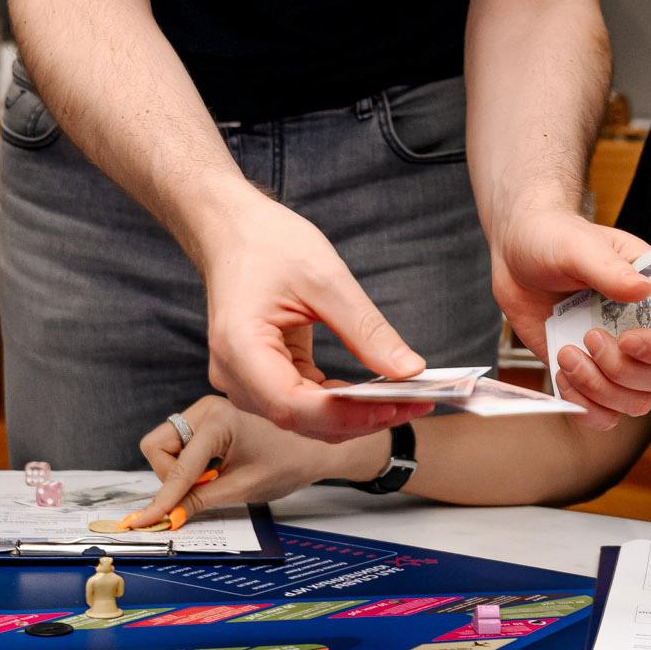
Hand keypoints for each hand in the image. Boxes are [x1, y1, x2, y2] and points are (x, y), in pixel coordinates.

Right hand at [126, 394, 385, 526]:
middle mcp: (207, 407)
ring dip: (179, 467)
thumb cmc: (290, 462)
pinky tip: (216, 468)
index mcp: (218, 420)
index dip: (162, 499)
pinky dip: (188, 460)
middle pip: (157, 445)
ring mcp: (207, 408)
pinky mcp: (210, 415)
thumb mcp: (244, 488)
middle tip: (198, 492)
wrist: (320, 444)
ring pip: (165, 442)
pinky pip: (181, 440)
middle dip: (168, 474)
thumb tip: (168, 516)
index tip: (144, 521)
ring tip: (214, 478)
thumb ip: (201, 501)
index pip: (176, 468)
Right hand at [202, 196, 425, 443]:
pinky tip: (376, 392)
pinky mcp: (262, 377)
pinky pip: (304, 402)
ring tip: (405, 399)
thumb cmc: (267, 244)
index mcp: (240, 347)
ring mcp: (245, 380)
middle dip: (361, 417)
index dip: (346, 414)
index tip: (395, 405)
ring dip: (355, 415)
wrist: (233, 232)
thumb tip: (409, 371)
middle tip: (417, 403)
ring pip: (305, 418)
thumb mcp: (325, 278)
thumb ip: (366, 330)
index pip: (293, 403)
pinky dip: (341, 402)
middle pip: (301, 418)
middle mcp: (235, 374)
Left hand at [492, 206, 650, 429]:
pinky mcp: (590, 376)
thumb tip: (643, 289)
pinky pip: (604, 415)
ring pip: (636, 402)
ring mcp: (618, 359)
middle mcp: (645, 333)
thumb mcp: (579, 245)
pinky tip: (562, 374)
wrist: (516, 254)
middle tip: (589, 337)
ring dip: (600, 388)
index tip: (629, 339)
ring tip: (568, 353)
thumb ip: (609, 268)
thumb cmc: (556, 239)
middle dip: (624, 369)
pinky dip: (584, 406)